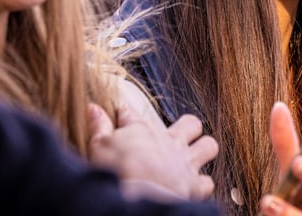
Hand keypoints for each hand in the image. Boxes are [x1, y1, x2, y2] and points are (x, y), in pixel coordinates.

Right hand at [87, 102, 216, 200]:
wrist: (140, 194)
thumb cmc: (118, 169)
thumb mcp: (99, 146)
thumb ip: (99, 127)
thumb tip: (93, 108)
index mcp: (143, 130)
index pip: (134, 114)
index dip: (125, 114)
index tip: (120, 116)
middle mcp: (169, 142)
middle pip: (190, 123)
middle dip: (188, 127)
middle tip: (178, 137)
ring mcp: (185, 162)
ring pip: (208, 146)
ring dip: (203, 150)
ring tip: (193, 159)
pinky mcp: (194, 185)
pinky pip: (208, 182)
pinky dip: (202, 185)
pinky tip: (196, 187)